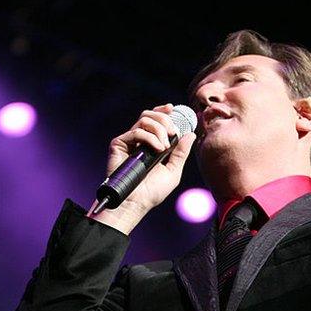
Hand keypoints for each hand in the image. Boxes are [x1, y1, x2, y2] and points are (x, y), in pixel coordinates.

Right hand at [87, 104, 196, 232]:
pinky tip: (157, 149)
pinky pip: (136, 131)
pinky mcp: (119, 144)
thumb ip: (181, 152)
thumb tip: (190, 134)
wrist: (137, 202)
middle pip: (150, 115)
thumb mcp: (173, 170)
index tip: (172, 108)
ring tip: (164, 146)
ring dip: (159, 129)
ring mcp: (129, 141)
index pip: (156, 120)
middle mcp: (139, 140)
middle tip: (172, 132)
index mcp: (151, 144)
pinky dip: (149, 137)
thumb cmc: (153, 191)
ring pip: (144, 119)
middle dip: (164, 119)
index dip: (163, 111)